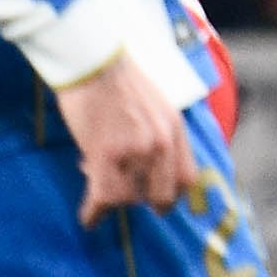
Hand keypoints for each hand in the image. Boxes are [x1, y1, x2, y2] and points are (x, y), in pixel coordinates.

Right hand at [53, 56, 191, 223]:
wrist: (91, 58)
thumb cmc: (115, 78)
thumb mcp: (153, 105)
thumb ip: (154, 135)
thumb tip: (136, 164)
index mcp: (175, 129)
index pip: (187, 179)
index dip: (172, 194)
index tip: (158, 199)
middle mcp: (161, 143)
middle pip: (162, 194)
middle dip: (145, 201)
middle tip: (129, 199)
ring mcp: (135, 150)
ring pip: (129, 197)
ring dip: (114, 198)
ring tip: (98, 190)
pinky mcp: (106, 153)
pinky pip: (105, 196)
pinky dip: (95, 212)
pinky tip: (89, 218)